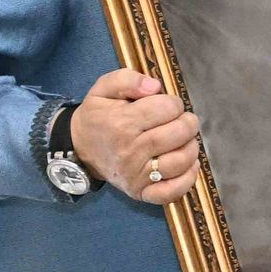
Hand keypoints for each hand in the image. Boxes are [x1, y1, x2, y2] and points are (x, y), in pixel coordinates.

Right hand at [76, 68, 201, 204]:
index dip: (173, 103)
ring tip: (185, 140)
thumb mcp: (103, 89)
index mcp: (122, 123)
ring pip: (180, 161)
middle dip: (188, 123)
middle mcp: (129, 151)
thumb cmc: (98, 117)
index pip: (165, 109)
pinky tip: (188, 164)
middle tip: (184, 121)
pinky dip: (188, 178)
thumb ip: (127, 79)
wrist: (79, 149)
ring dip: (191, 148)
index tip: (168, 105)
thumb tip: (155, 87)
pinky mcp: (140, 192)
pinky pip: (172, 191)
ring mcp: (136, 175)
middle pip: (177, 134)